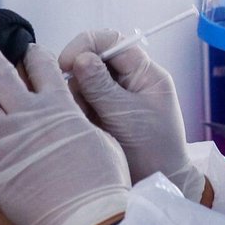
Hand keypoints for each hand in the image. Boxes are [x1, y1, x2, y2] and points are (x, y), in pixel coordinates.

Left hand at [0, 17, 130, 224]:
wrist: (90, 221)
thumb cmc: (104, 185)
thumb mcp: (101, 137)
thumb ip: (79, 117)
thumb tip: (72, 106)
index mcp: (59, 106)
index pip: (40, 65)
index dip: (28, 51)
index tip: (18, 43)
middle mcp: (28, 115)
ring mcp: (6, 140)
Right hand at [59, 29, 206, 201]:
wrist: (158, 183)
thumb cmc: (153, 150)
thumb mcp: (126, 115)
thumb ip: (100, 86)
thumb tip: (79, 58)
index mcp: (144, 74)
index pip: (113, 42)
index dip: (87, 45)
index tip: (66, 62)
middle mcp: (128, 81)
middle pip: (93, 60)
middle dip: (78, 76)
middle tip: (73, 99)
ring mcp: (114, 98)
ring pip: (82, 82)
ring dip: (76, 97)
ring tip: (84, 120)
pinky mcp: (101, 114)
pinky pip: (81, 102)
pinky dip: (76, 110)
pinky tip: (81, 125)